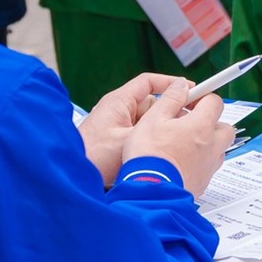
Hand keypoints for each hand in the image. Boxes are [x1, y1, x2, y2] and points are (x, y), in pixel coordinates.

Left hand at [77, 72, 189, 186]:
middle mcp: (117, 113)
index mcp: (118, 103)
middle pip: (150, 104)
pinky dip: (150, 142)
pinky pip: (139, 137)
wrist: (73, 178)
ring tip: (173, 140)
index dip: (170, 83)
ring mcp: (116, 129)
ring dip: (158, 130)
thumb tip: (176, 114)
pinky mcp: (116, 144)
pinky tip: (159, 153)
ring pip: (146, 123)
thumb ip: (152, 124)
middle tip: (186, 121)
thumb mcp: (129, 138)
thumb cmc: (92, 157)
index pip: (148, 83)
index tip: (188, 89)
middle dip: (167, 113)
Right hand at [121, 78, 233, 196]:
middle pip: (224, 127)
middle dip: (210, 122)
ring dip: (207, 142)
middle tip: (189, 122)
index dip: (202, 97)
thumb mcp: (153, 118)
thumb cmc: (150, 156)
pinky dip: (200, 161)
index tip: (190, 98)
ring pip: (218, 148)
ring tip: (184, 143)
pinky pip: (208, 166)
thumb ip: (170, 98)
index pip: (214, 101)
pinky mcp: (203, 182)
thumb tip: (181, 85)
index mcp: (201, 126)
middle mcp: (211, 146)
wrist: (150, 193)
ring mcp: (209, 166)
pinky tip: (180, 162)